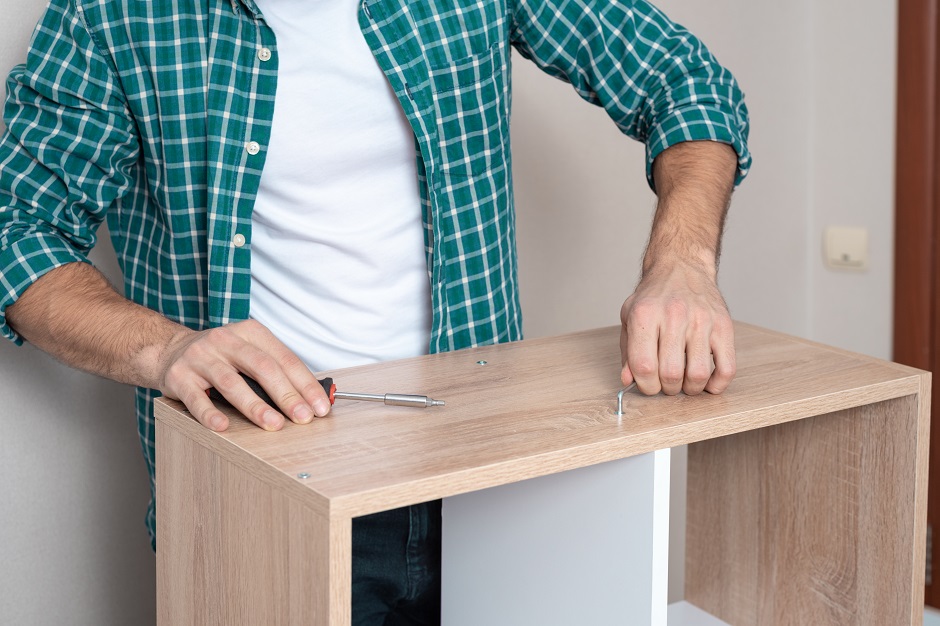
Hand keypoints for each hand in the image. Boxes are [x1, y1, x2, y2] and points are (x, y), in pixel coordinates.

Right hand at [158, 319, 330, 431]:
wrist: (169, 350)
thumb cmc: (220, 357)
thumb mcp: (249, 351)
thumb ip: (276, 371)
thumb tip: (310, 400)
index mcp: (250, 333)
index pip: (285, 358)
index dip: (305, 384)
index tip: (320, 406)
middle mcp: (226, 341)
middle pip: (262, 368)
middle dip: (286, 395)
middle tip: (303, 417)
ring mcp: (200, 357)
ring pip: (232, 382)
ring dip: (255, 406)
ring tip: (273, 424)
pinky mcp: (179, 376)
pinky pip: (196, 397)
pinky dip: (210, 413)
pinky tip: (223, 426)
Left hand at [619, 261, 734, 395]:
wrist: (681, 267)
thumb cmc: (654, 296)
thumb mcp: (629, 317)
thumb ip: (627, 351)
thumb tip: (628, 381)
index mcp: (645, 315)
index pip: (644, 365)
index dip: (645, 385)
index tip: (648, 385)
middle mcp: (674, 316)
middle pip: (670, 373)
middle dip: (666, 388)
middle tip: (666, 383)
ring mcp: (702, 321)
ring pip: (698, 374)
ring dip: (689, 388)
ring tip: (684, 383)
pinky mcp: (724, 326)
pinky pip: (727, 367)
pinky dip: (717, 384)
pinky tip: (707, 382)